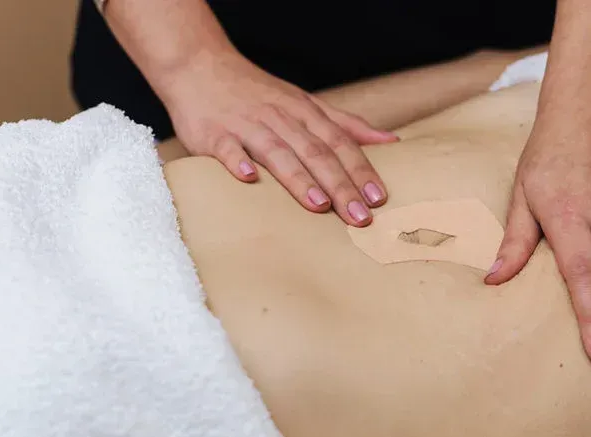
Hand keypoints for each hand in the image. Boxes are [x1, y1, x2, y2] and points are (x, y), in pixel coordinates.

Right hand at [161, 50, 397, 225]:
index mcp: (305, 113)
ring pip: (278, 152)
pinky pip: (227, 148)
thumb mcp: (305, 103)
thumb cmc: (258, 93)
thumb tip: (391, 141)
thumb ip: (346, 124)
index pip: (339, 143)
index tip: (378, 198)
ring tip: (319, 205)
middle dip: (340, 185)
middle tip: (359, 216)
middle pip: (316, 153)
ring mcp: (247, 125)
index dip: (360, 170)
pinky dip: (237, 161)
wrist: (200, 65)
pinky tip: (248, 179)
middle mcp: (281, 119)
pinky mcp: (215, 133)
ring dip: (299, 178)